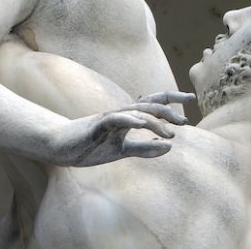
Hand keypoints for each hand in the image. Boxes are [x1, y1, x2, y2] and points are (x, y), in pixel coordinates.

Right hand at [49, 91, 195, 166]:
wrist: (60, 145)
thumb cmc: (90, 145)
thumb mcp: (122, 150)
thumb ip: (144, 148)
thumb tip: (169, 147)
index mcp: (128, 118)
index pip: (154, 103)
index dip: (172, 100)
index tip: (190, 100)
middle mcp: (122, 113)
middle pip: (150, 104)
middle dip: (169, 110)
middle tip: (184, 121)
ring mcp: (109, 117)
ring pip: (136, 112)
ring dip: (155, 122)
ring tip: (170, 134)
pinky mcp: (97, 125)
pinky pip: (115, 119)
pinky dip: (129, 120)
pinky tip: (140, 124)